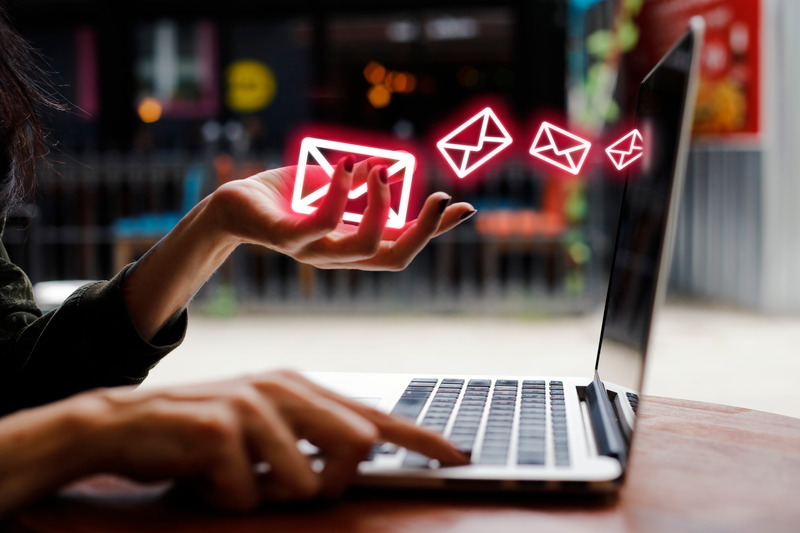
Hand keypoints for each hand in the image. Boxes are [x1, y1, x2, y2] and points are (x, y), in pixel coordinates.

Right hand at [85, 370, 467, 510]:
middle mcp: (284, 388)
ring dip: (266, 495)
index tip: (457, 454)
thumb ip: (311, 435)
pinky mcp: (219, 428)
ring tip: (232, 475)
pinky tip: (204, 477)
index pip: (374, 416)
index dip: (419, 437)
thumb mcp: (264, 426)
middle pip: (355, 448)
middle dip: (327, 482)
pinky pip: (248, 495)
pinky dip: (226, 499)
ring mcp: (252, 405)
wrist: (123, 423)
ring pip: (303, 483)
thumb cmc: (202, 433)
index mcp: (300, 387)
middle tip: (279, 482)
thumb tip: (363, 451)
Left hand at [210, 157, 475, 269]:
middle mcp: (337, 255)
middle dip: (425, 230)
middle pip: (395, 258)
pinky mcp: (285, 238)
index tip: (463, 207)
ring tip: (377, 170)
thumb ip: (369, 189)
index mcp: (352, 245)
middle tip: (437, 196)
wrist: (233, 205)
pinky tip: (346, 165)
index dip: (436, 232)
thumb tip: (396, 173)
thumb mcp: (339, 190)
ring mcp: (312, 251)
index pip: (403, 248)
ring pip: (365, 246)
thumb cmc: (288, 198)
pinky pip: (322, 223)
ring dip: (381, 206)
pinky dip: (342, 192)